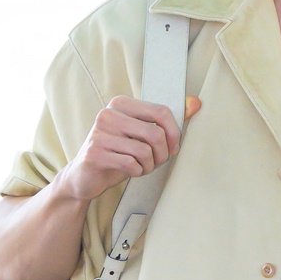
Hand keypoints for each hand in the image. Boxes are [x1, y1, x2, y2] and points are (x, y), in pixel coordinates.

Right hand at [58, 95, 201, 200]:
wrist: (84, 176)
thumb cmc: (118, 152)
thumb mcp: (142, 133)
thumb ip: (166, 119)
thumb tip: (196, 103)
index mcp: (121, 103)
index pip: (161, 111)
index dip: (174, 132)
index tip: (173, 147)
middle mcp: (108, 114)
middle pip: (155, 133)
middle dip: (163, 153)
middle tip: (158, 161)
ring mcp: (99, 133)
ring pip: (144, 150)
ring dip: (150, 165)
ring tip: (144, 167)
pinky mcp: (94, 153)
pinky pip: (130, 163)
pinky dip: (137, 171)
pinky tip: (132, 171)